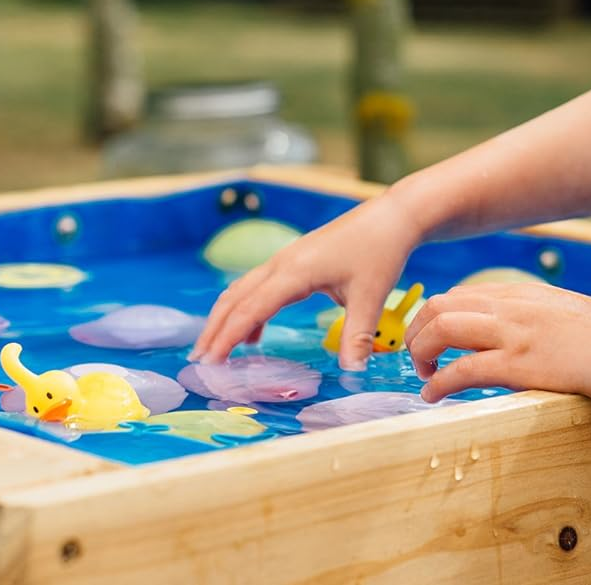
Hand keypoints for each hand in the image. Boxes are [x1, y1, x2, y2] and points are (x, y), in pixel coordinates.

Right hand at [190, 195, 421, 369]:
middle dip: (214, 329)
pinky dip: (248, 311)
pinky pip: (260, 288)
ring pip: (243, 291)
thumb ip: (357, 335)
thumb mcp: (371, 296)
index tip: (211, 362)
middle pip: (235, 298)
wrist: (391, 217)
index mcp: (294, 272)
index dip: (227, 336)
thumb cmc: (380, 252)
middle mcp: (282, 263)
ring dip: (226, 319)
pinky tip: (253, 336)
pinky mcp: (294, 262)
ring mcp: (285, 260)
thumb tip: (351, 373)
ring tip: (214, 351)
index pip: (250, 308)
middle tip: (199, 361)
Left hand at [405, 283, 590, 405]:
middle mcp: (510, 307)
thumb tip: (517, 336)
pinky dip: (439, 384)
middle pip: (438, 305)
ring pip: (441, 328)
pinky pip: (463, 370)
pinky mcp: (520, 364)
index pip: (460, 295)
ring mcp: (513, 333)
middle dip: (416, 331)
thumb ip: (534, 317)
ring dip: (421, 352)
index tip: (431, 339)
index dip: (435, 317)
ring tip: (425, 376)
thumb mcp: (563, 311)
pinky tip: (434, 397)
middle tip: (419, 358)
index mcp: (521, 294)